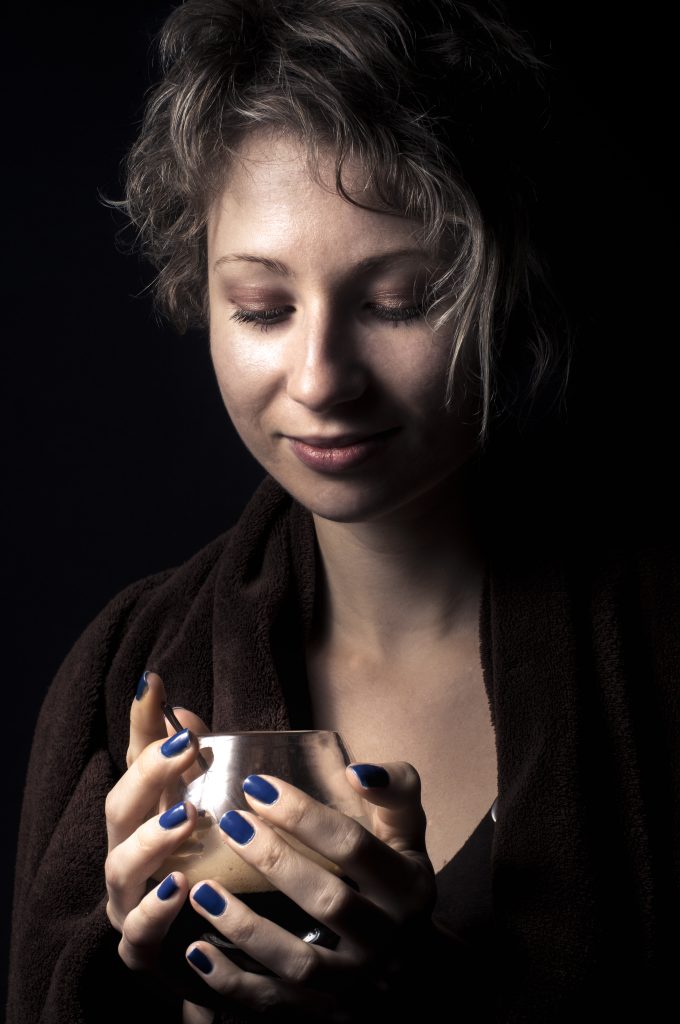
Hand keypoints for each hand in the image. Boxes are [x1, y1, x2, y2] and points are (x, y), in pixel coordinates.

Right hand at [104, 671, 212, 1022]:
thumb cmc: (205, 865)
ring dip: (152, 840)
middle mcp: (127, 848)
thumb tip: (186, 712)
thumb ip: (197, 764)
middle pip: (121, 806)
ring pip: (121, 866)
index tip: (155, 682)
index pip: (136, 757)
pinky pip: (138, 931)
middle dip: (149, 775)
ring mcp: (128, 898)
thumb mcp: (207, 809)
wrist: (203, 950)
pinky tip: (181, 889)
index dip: (142, 720)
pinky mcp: (140, 945)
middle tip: (184, 747)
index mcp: (145, 811)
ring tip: (186, 818)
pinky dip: (155, 910)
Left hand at [184, 763, 437, 1020]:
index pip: (354, 846)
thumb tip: (354, 770)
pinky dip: (232, 983)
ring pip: (298, 961)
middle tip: (230, 823)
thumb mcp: (409, 836)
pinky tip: (197, 950)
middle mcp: (386, 939)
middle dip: (275, 860)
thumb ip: (395, 791)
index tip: (256, 786)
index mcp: (406, 887)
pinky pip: (274, 1005)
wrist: (416, 971)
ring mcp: (354, 983)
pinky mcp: (324, 1014)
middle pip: (328, 901)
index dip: (305, 815)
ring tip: (202, 888)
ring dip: (246, 926)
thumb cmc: (398, 882)